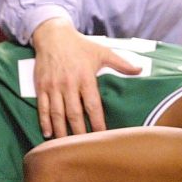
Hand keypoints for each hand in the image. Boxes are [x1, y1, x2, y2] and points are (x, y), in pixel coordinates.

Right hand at [31, 19, 140, 137]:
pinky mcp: (41, 86)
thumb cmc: (80, 45)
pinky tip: (48, 133)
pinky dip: (44, 121)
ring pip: (58, 113)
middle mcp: (69, 83)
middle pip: (75, 114)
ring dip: (62, 131)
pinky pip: (43, 107)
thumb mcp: (102, 51)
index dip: (98, 123)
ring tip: (66, 146)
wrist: (52, 34)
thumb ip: (121, 63)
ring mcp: (53, 86)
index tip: (103, 137)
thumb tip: (140, 69)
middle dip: (79, 132)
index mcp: (85, 77)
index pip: (93, 105)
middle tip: (84, 147)